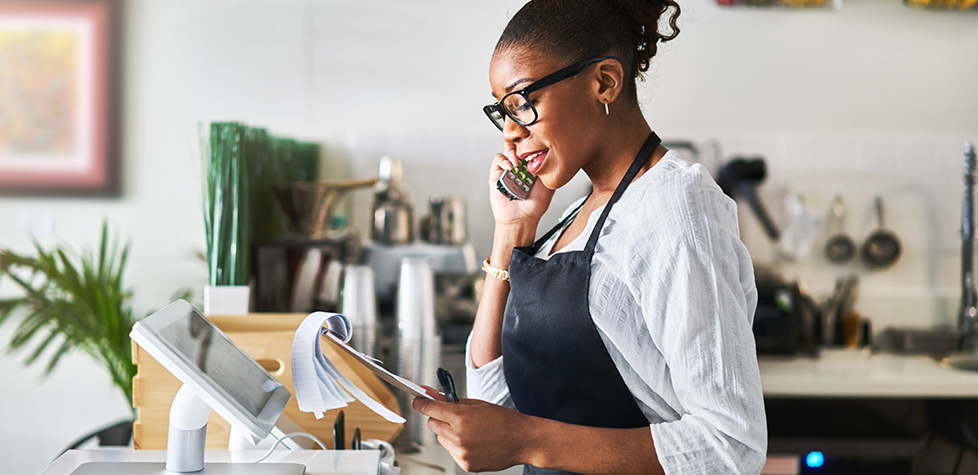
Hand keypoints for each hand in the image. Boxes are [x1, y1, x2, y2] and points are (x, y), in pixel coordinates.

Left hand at [412, 396, 531, 472]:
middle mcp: (459, 436)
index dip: (421, 403)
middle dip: (438, 417)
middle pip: (432, 424)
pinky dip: (457, 446)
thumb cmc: (504, 420)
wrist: (522, 440)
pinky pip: (451, 451)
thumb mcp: (477, 404)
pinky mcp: (466, 464)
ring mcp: (462, 452)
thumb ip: (453, 401)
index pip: (429, 409)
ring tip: (468, 430)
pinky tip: (473, 441)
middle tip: (451, 415)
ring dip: (447, 432)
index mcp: (461, 417)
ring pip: (441, 439)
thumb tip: (433, 395)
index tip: (417, 401)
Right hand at [488, 142, 553, 228]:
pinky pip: (498, 161)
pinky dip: (503, 160)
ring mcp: (507, 169)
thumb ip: (551, 170)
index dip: (533, 141)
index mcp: (531, 167)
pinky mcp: (496, 174)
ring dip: (513, 151)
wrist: (522, 219)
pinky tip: (510, 167)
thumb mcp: (550, 185)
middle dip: (522, 142)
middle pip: (519, 145)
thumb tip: (554, 156)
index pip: (531, 147)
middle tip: (526, 147)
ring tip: (517, 161)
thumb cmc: (535, 206)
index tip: (536, 140)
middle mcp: (519, 166)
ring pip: (508, 149)